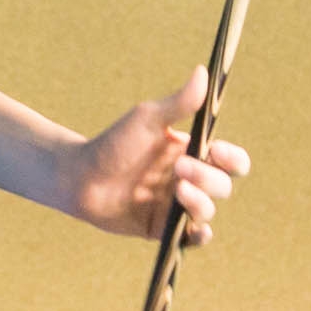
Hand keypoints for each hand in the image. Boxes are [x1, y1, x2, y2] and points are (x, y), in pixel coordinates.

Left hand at [63, 66, 250, 246]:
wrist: (78, 177)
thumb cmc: (112, 144)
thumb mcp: (146, 120)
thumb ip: (178, 102)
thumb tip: (203, 71)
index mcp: (192, 154)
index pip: (230, 161)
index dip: (233, 159)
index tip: (217, 150)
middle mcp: (189, 181)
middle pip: (222, 185)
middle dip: (208, 178)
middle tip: (180, 168)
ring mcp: (177, 207)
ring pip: (208, 210)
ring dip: (200, 202)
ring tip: (178, 190)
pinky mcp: (162, 229)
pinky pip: (190, 238)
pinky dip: (200, 236)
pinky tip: (199, 230)